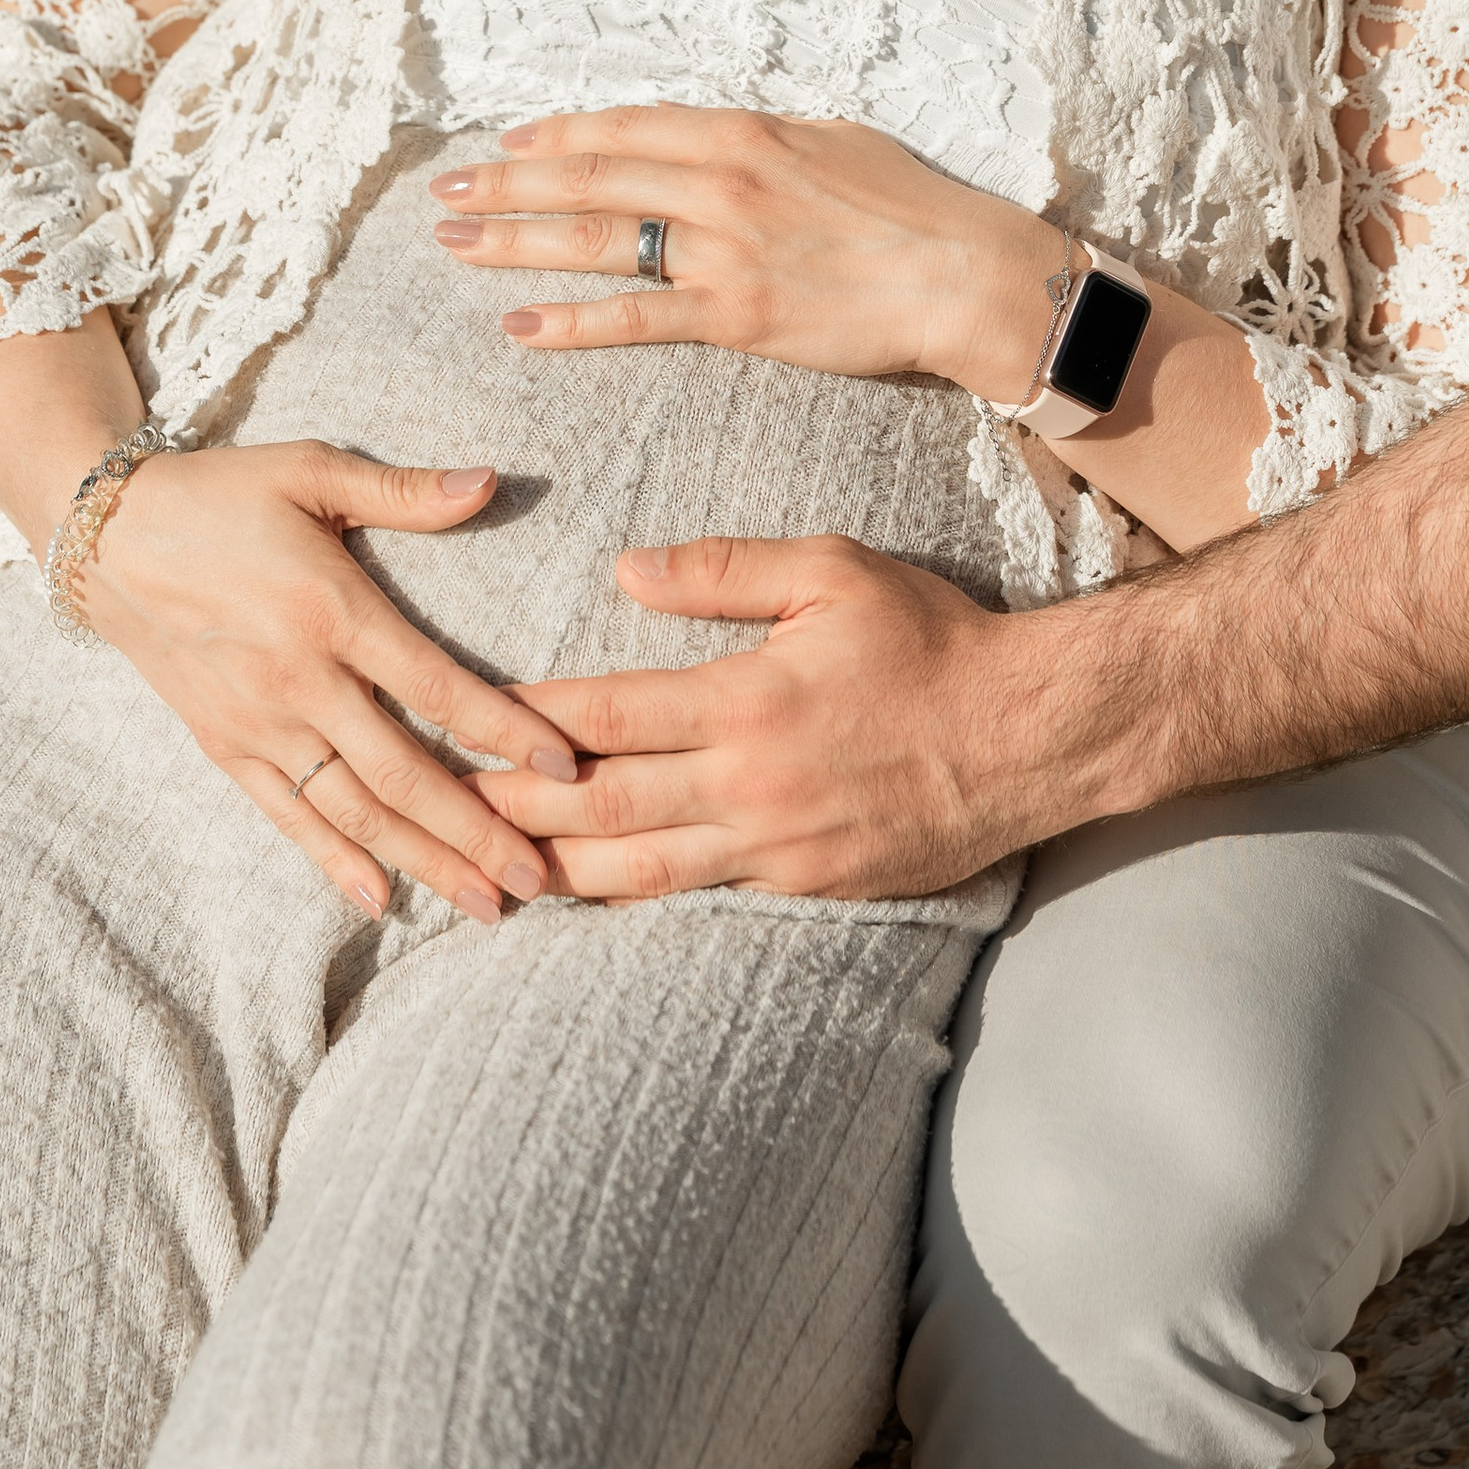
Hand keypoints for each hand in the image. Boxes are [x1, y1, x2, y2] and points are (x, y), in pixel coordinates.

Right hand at [82, 440, 577, 923]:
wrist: (107, 538)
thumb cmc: (224, 493)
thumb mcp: (313, 469)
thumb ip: (404, 490)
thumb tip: (491, 480)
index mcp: (333, 611)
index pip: (437, 688)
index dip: (506, 731)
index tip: (567, 770)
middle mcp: (299, 681)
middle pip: (403, 773)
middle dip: (477, 831)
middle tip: (540, 879)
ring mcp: (259, 724)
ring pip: (354, 810)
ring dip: (423, 861)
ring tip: (486, 903)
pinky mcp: (224, 748)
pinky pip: (287, 816)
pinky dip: (334, 860)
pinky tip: (379, 898)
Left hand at [430, 106, 1059, 399]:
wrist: (958, 271)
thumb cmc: (909, 204)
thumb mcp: (832, 140)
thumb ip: (763, 141)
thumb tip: (720, 139)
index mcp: (741, 131)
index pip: (624, 126)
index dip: (556, 134)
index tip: (506, 143)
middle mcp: (718, 182)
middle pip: (588, 176)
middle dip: (508, 185)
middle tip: (447, 193)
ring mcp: (721, 249)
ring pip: (594, 240)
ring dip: (516, 243)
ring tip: (457, 247)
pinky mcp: (734, 314)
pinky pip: (634, 317)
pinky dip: (571, 321)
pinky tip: (520, 324)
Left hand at [471, 532, 1054, 901]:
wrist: (1027, 736)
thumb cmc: (931, 639)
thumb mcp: (833, 571)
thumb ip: (724, 568)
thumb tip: (627, 572)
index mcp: (746, 701)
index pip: (602, 719)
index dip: (523, 725)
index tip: (464, 721)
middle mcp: (749, 787)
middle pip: (596, 811)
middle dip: (510, 813)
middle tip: (441, 809)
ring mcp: (775, 850)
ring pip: (635, 877)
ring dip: (554, 875)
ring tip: (488, 872)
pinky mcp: (804, 889)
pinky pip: (699, 898)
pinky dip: (634, 899)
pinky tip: (591, 895)